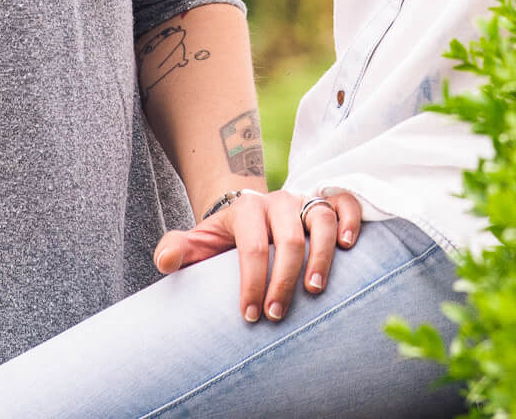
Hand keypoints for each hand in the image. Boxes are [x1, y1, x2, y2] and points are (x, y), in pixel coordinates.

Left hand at [151, 188, 365, 322]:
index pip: (251, 246)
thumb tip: (164, 261)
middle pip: (288, 238)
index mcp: (246, 209)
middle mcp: (279, 201)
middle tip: (276, 315)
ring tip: (314, 291)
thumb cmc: (223, 239)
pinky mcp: (326, 203)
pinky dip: (351, 220)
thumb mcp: (197, 243)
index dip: (251, 282)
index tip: (250, 316)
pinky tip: (349, 246)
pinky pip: (346, 202)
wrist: (248, 214)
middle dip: (283, 280)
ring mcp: (305, 200)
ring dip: (321, 256)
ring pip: (321, 219)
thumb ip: (176, 249)